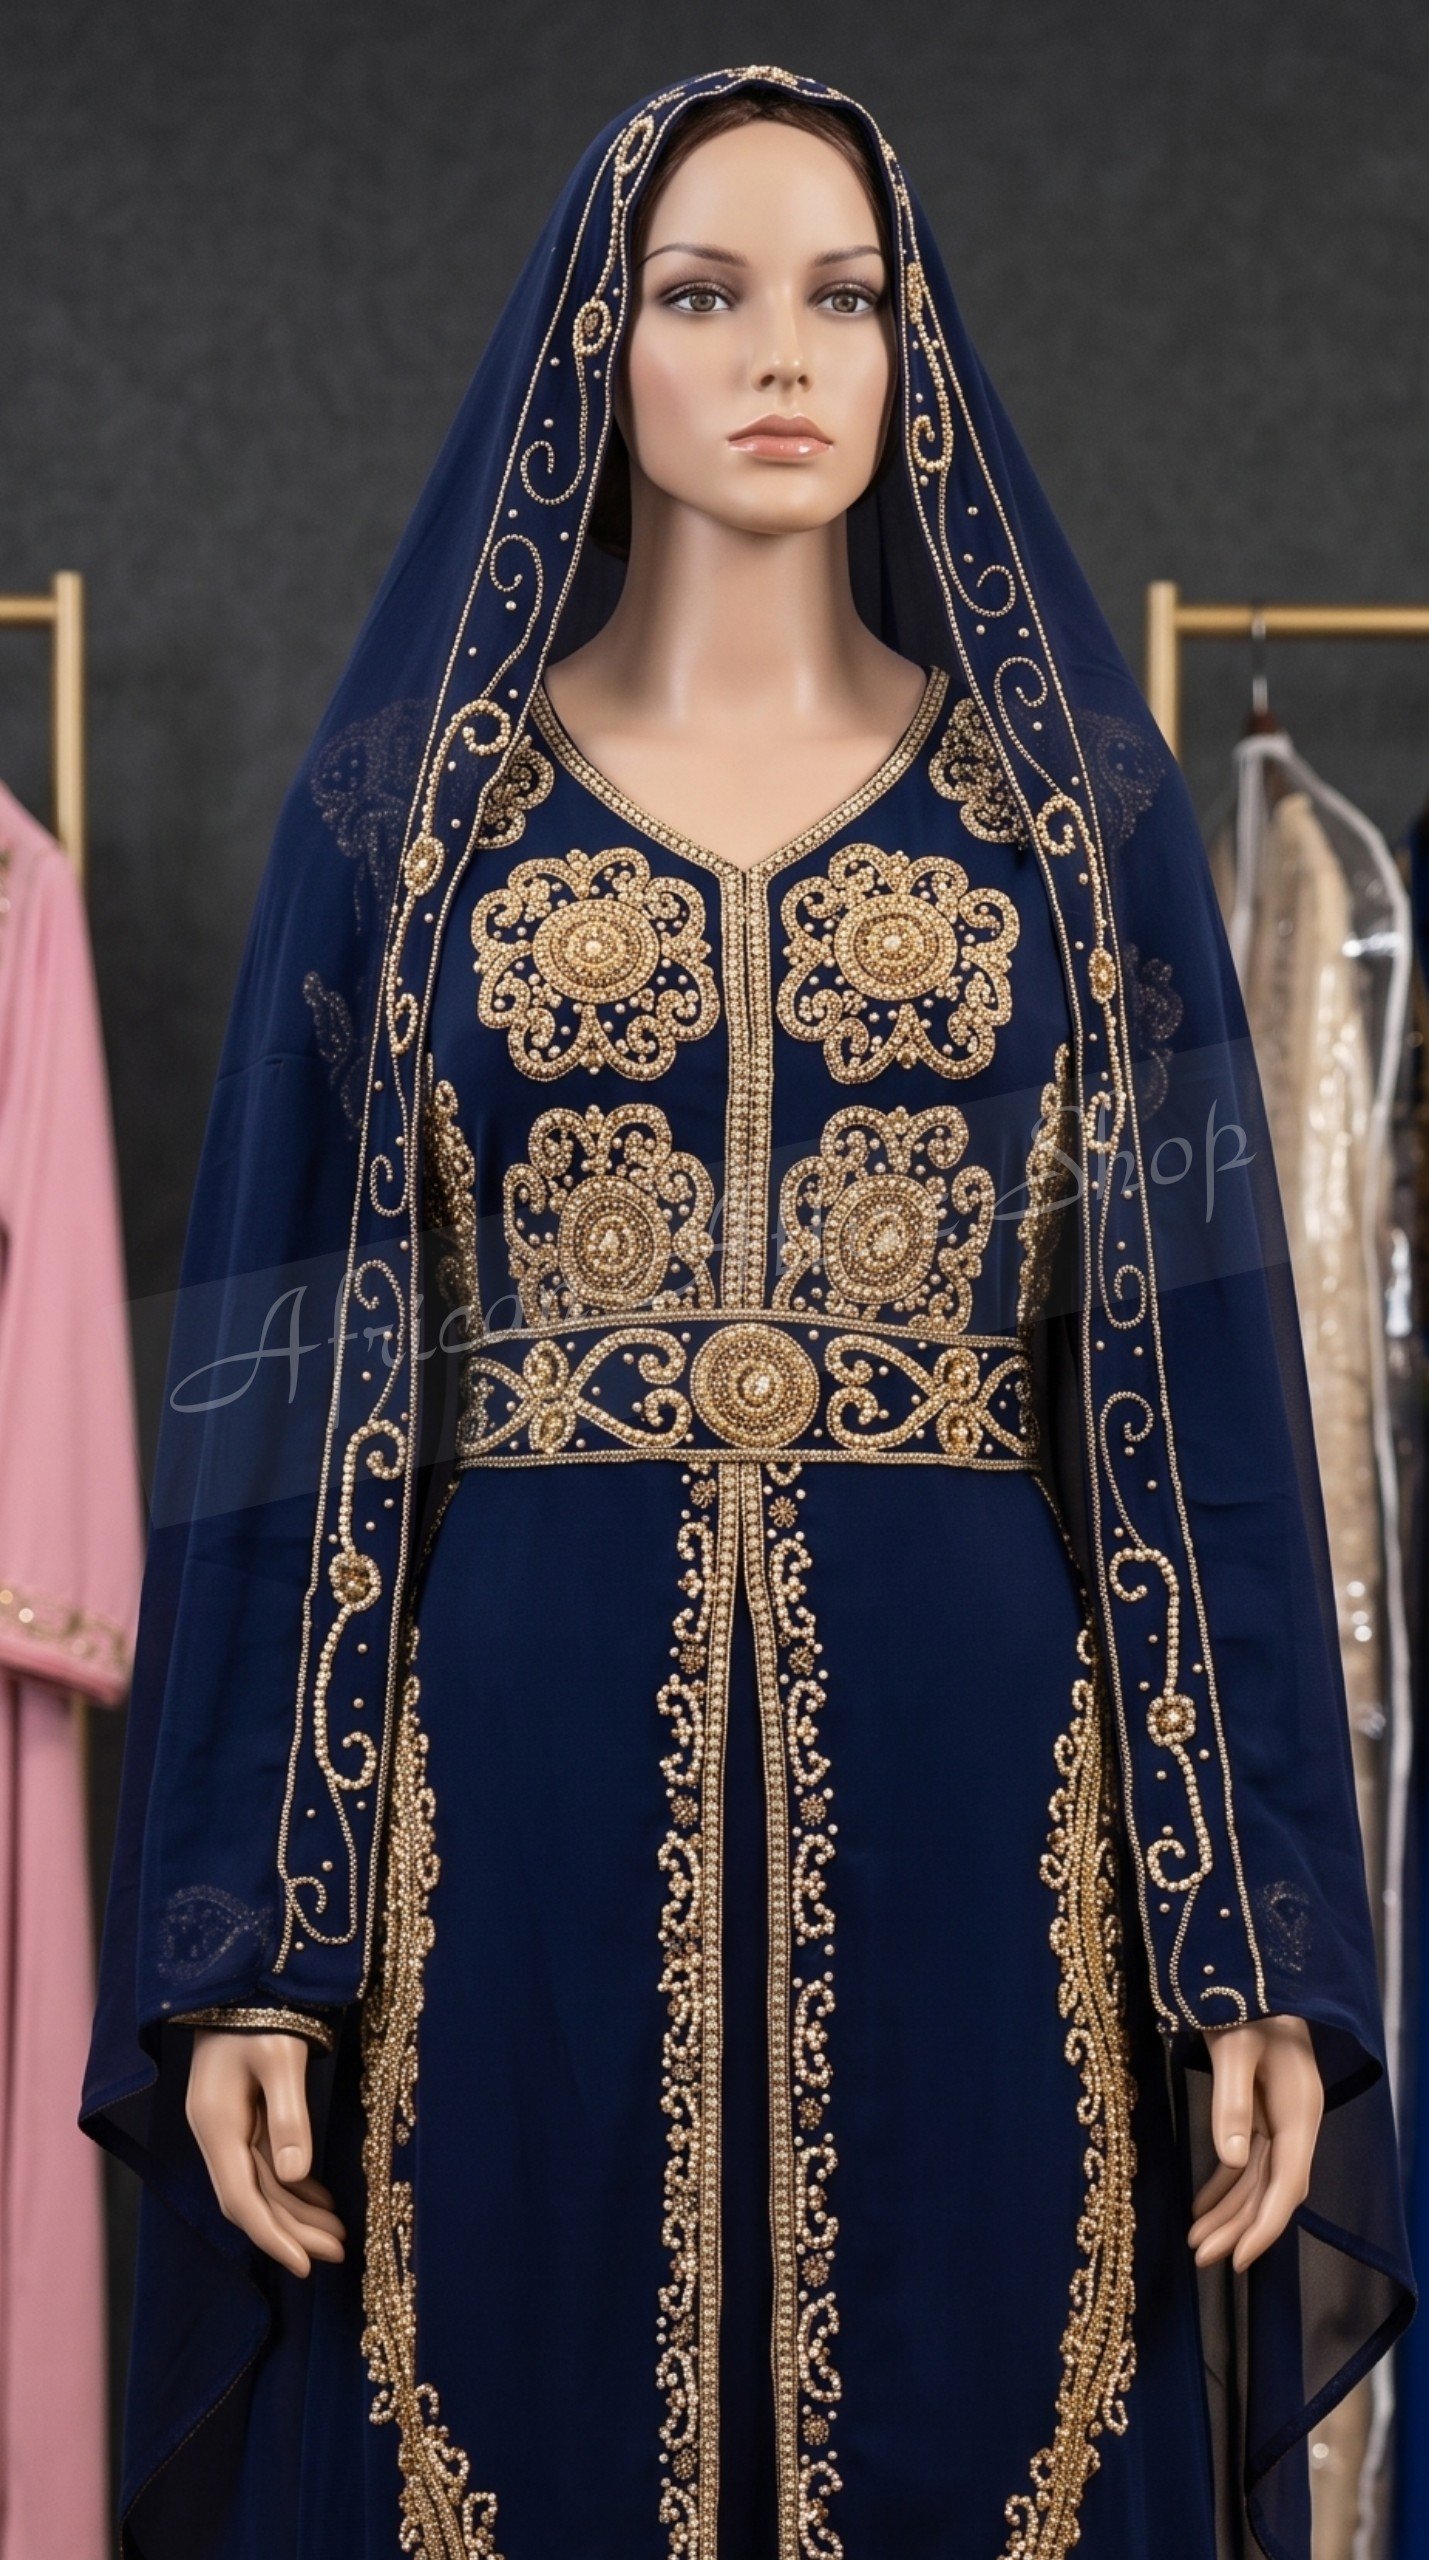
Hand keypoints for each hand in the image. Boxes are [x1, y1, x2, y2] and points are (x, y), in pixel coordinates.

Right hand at [185, 2029, 346, 2276]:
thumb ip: (288, 2116)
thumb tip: (295, 2177)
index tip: (306, 2266)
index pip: (242, 2200)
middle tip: (339, 2254)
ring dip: (296, 2212)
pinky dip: (293, 2185)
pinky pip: (265, 2163)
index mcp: (217, 2125)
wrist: (241, 1974)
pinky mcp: (241, 2114)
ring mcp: (227, 2125)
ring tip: (338, 2234)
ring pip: (261, 2184)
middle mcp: (217, 2132)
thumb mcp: (281, 2058)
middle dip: (293, 2232)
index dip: (273, 2237)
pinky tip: (320, 2197)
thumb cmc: (263, 2009)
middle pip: (253, 2199)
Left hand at [1187, 2013, 1322, 2272]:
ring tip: (1196, 2242)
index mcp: (1299, 2111)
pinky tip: (1201, 2206)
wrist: (1250, 1971)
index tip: (1239, 2261)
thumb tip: (1234, 2160)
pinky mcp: (1258, 2109)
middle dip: (1239, 2227)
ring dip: (1228, 2211)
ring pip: (1256, 2179)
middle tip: (1202, 2258)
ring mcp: (1277, 2117)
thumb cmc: (1243, 2002)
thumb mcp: (1233, 2047)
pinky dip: (1224, 2183)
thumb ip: (1232, 2101)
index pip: (1288, 2184)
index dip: (1264, 2226)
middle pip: (1271, 2189)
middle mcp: (1294, 2121)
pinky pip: (1244, 2158)